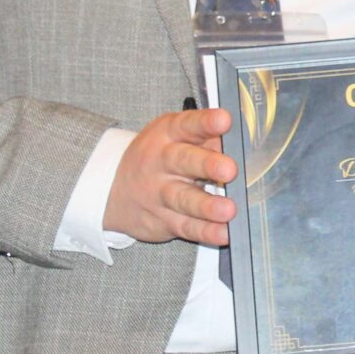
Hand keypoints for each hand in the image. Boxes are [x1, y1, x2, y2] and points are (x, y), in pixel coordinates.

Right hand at [103, 108, 237, 244]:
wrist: (112, 189)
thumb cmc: (157, 158)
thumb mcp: (174, 137)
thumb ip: (207, 138)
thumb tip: (241, 141)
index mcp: (168, 134)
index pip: (187, 125)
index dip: (206, 123)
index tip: (225, 120)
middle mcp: (162, 162)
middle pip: (184, 161)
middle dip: (207, 165)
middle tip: (230, 170)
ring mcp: (160, 193)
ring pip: (184, 198)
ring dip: (207, 206)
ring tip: (228, 210)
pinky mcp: (164, 220)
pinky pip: (187, 227)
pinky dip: (206, 231)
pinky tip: (224, 233)